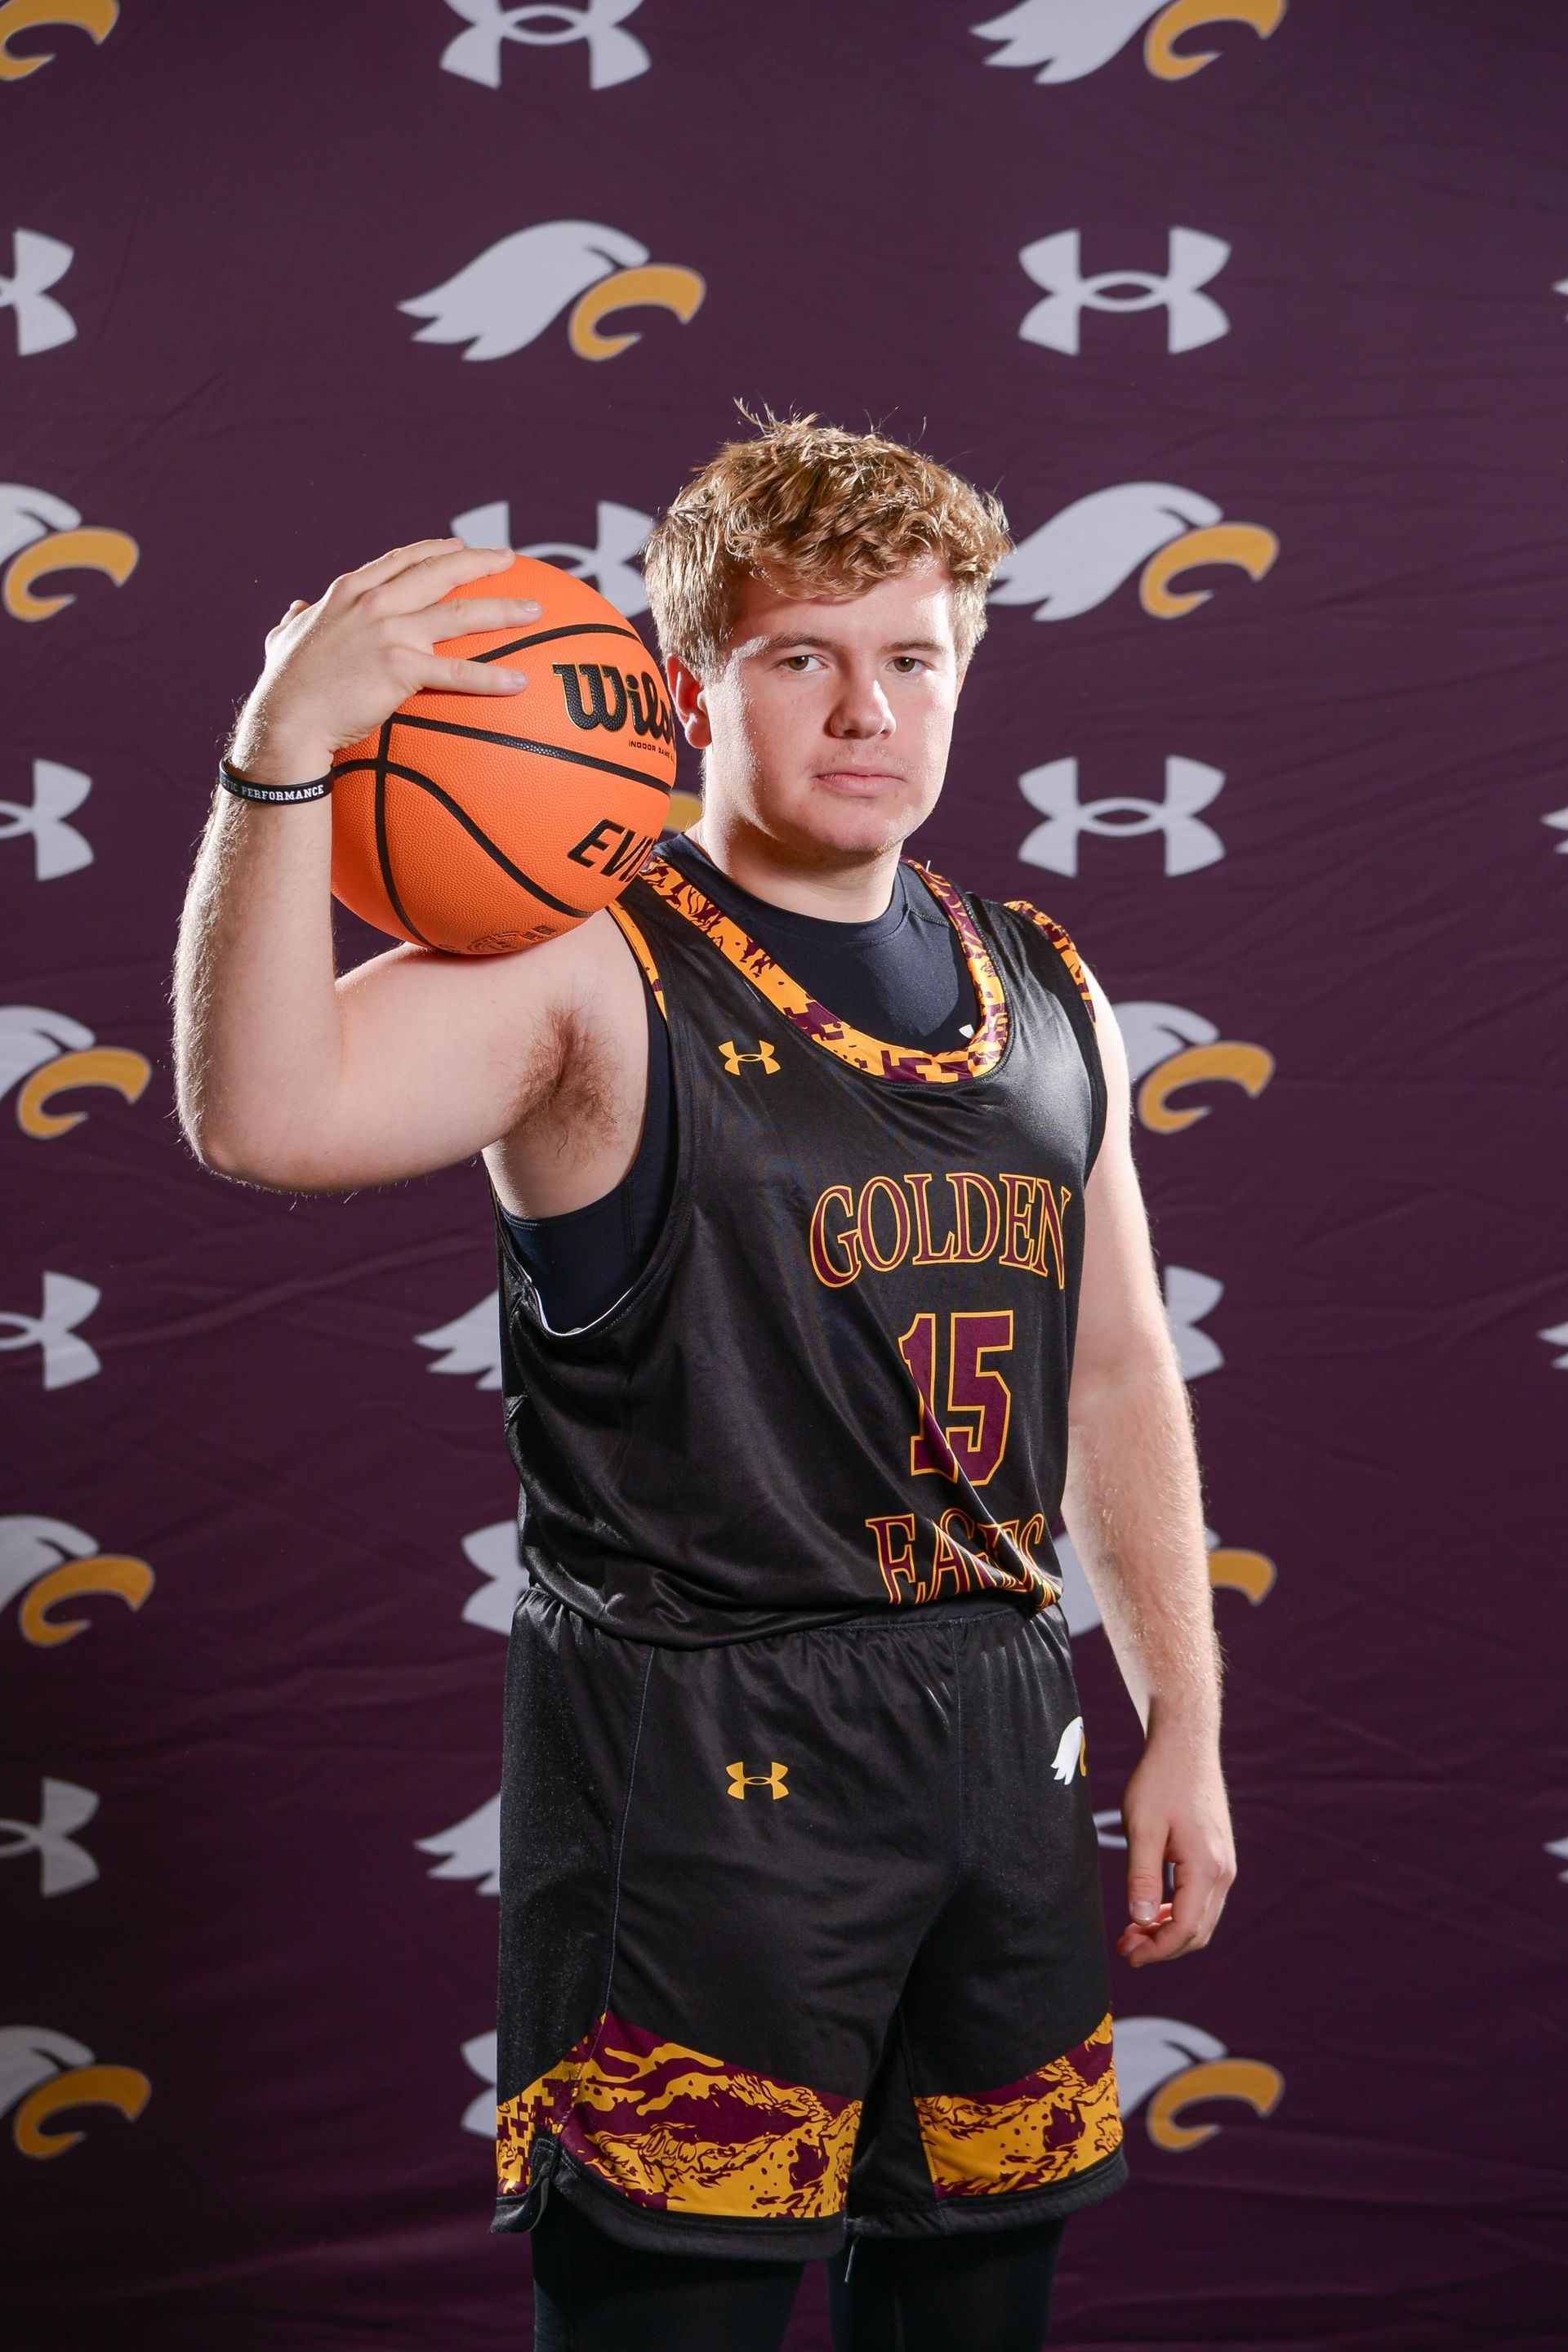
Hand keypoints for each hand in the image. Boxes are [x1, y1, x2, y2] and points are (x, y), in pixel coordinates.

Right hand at [228, 539, 541, 783]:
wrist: (285, 717)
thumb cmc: (284, 685)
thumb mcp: (285, 639)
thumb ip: (295, 620)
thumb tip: (293, 611)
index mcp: (351, 590)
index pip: (403, 560)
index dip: (435, 550)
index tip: (460, 545)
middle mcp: (375, 602)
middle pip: (440, 572)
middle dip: (481, 562)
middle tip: (512, 560)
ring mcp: (390, 632)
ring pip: (460, 613)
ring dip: (503, 609)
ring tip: (535, 610)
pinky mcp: (401, 668)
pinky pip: (458, 673)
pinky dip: (492, 677)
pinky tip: (520, 683)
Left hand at [1114, 1728, 1234, 1967]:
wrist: (1186, 1744)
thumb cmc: (1160, 1780)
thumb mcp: (1143, 1827)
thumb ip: (1142, 1876)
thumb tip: (1141, 1921)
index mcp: (1207, 1867)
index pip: (1185, 1928)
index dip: (1156, 1949)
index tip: (1127, 1954)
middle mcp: (1223, 1871)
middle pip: (1197, 1931)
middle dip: (1162, 1947)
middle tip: (1125, 1946)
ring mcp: (1224, 1865)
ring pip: (1201, 1919)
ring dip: (1169, 1932)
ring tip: (1133, 1931)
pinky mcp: (1218, 1857)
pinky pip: (1202, 1900)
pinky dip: (1178, 1913)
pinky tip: (1152, 1910)